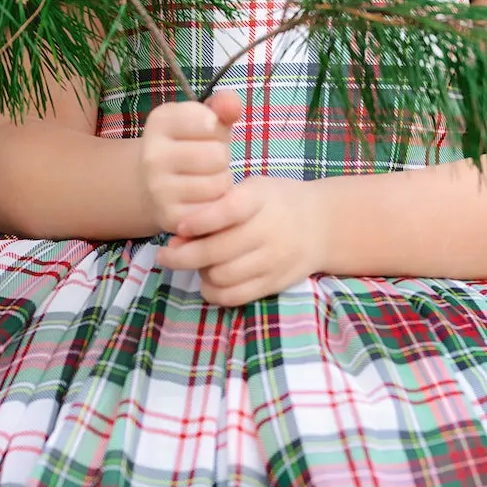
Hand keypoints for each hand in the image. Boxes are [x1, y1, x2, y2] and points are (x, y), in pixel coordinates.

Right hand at [136, 87, 242, 234]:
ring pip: (218, 184)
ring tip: (206, 177)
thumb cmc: (189, 145)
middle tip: (208, 160)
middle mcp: (152, 155)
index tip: (205, 132)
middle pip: (217, 156)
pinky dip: (216, 204)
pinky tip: (202, 197)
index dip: (217, 128)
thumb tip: (232, 105)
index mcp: (160, 121)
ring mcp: (158, 188)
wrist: (151, 184)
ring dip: (221, 181)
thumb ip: (223, 105)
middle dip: (221, 158)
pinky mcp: (170, 217)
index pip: (210, 122)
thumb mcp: (204, 118)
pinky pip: (214, 209)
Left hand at [155, 150, 329, 308]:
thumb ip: (217, 206)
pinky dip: (213, 292)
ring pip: (221, 276)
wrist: (321, 225)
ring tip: (195, 263)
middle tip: (166, 254)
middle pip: (216, 251)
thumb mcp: (251, 189)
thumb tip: (178, 236)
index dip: (199, 220)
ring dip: (199, 272)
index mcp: (260, 199)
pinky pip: (234, 296)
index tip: (179, 226)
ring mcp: (273, 260)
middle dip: (182, 256)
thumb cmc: (274, 202)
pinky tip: (209, 280)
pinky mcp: (273, 283)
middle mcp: (269, 230)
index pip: (228, 211)